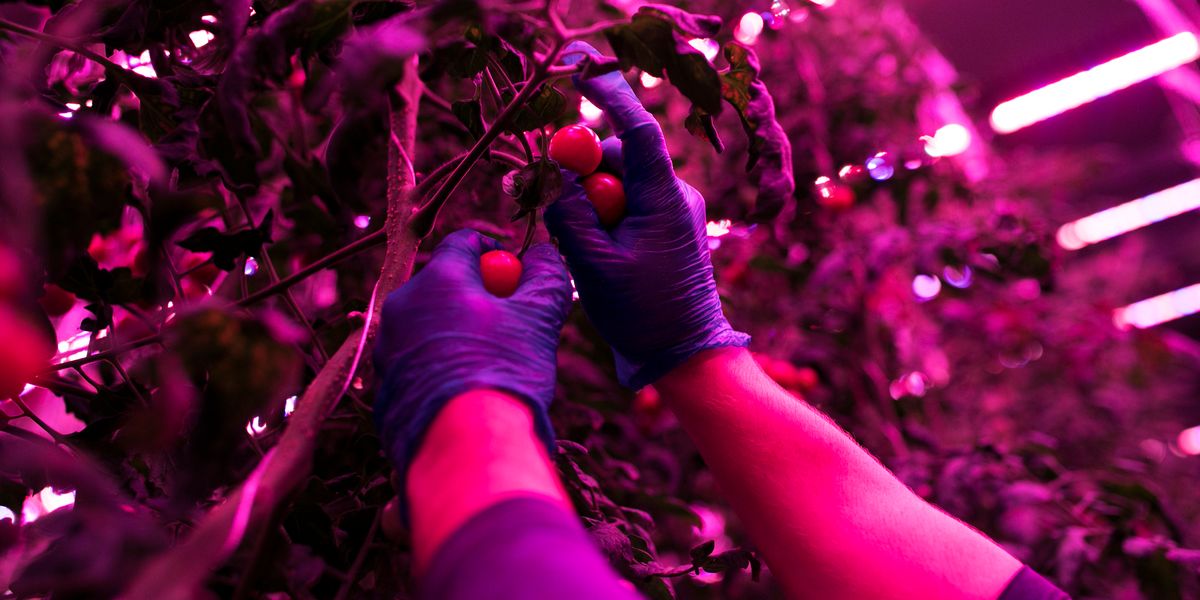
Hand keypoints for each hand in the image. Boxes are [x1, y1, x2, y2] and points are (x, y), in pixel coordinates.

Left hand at [373, 229, 570, 499]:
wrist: (466, 446)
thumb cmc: (504, 373)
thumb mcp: (540, 318)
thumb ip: (546, 275)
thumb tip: (542, 256)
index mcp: (438, 279)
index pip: (465, 243)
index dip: (496, 253)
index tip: (516, 278)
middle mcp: (403, 306)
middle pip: (444, 284)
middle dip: (478, 297)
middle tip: (510, 325)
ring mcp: (389, 347)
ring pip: (430, 325)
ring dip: (459, 333)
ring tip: (490, 366)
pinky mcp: (384, 385)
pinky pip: (418, 361)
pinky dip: (441, 366)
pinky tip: (467, 392)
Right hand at [545, 42, 748, 388]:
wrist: (684, 355)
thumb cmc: (643, 315)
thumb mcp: (594, 266)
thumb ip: (571, 215)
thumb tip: (559, 177)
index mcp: (663, 198)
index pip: (636, 131)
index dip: (608, 96)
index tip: (580, 71)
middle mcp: (672, 196)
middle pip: (616, 158)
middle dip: (579, 172)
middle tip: (545, 198)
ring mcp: (670, 212)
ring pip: (616, 185)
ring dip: (587, 203)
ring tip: (579, 250)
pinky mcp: (663, 229)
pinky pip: (624, 207)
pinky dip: (600, 219)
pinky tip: (592, 255)